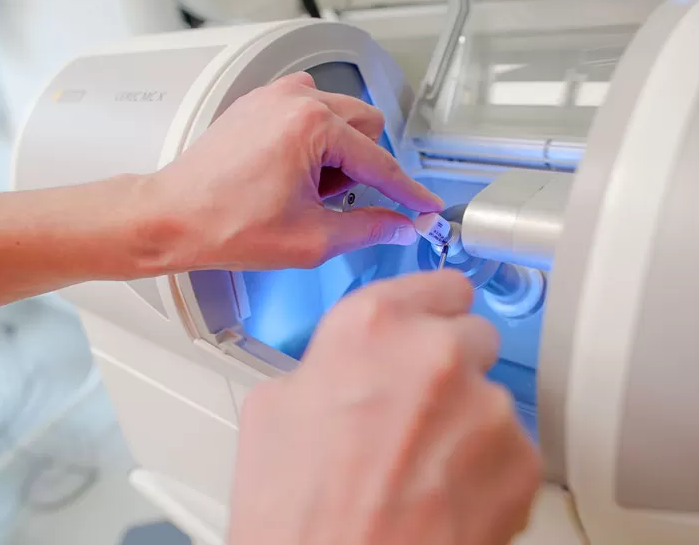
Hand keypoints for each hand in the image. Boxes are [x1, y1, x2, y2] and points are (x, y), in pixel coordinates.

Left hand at [143, 72, 442, 271]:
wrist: (172, 216)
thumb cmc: (223, 224)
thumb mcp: (310, 238)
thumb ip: (368, 229)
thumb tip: (400, 225)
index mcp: (312, 126)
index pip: (379, 162)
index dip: (407, 192)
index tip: (424, 206)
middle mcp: (295, 100)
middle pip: (366, 127)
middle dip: (359, 168)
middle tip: (329, 201)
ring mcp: (274, 96)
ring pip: (340, 117)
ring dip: (336, 153)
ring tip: (302, 188)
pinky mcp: (259, 102)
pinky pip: (309, 113)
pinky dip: (313, 141)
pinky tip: (288, 173)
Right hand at [229, 271, 541, 544]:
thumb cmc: (296, 512)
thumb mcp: (273, 408)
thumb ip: (327, 362)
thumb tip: (347, 365)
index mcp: (373, 326)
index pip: (440, 283)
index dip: (430, 311)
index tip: (432, 323)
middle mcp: (438, 354)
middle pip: (472, 336)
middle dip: (447, 367)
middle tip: (412, 412)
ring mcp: (487, 409)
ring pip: (490, 397)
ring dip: (465, 423)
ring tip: (416, 468)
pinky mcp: (521, 465)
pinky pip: (511, 450)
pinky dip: (486, 469)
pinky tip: (442, 496)